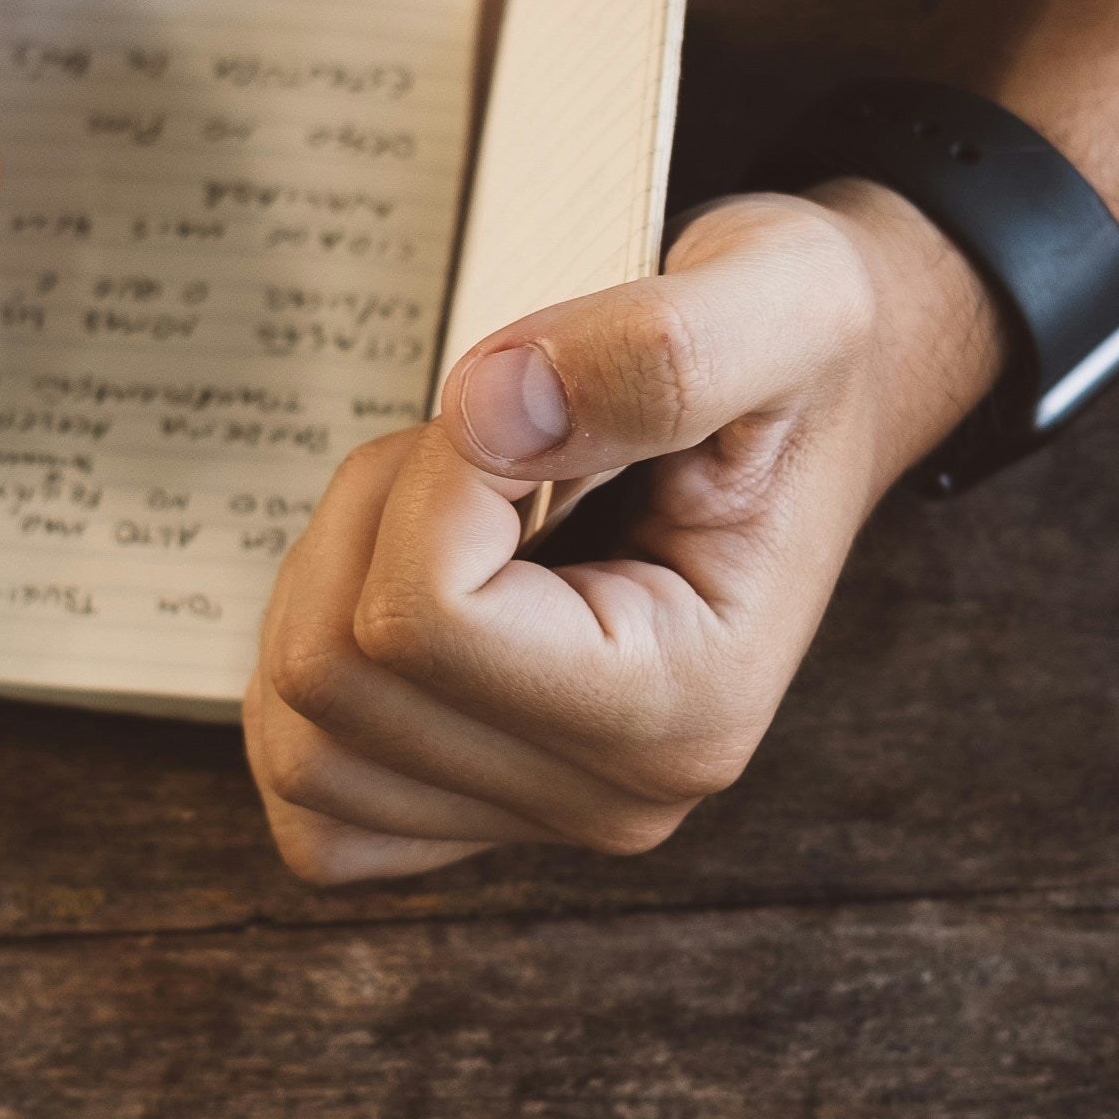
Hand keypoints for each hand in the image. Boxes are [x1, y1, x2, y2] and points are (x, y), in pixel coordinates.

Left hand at [242, 184, 1000, 880]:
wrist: (818, 407)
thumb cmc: (798, 361)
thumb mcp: (782, 301)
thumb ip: (657, 353)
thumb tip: (493, 409)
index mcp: (689, 702)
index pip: (424, 619)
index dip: (431, 477)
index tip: (525, 405)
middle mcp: (620, 797)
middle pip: (337, 678)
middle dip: (373, 519)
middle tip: (487, 444)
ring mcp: (544, 818)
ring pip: (301, 738)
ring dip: (330, 588)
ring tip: (454, 511)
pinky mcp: (479, 813)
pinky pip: (311, 804)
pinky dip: (308, 695)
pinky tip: (395, 598)